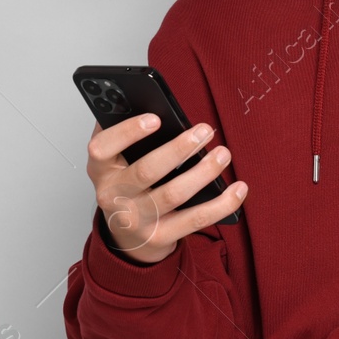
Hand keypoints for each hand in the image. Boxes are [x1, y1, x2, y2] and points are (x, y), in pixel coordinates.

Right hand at [85, 114, 247, 263]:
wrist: (128, 237)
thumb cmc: (128, 185)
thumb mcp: (118, 161)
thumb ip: (128, 136)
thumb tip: (149, 101)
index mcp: (100, 169)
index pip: (102, 148)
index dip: (127, 132)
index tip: (156, 118)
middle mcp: (113, 196)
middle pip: (146, 171)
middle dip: (179, 149)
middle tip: (205, 131)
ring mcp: (136, 220)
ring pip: (173, 194)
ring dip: (203, 172)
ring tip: (223, 154)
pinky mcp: (160, 237)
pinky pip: (196, 220)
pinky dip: (221, 204)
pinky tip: (238, 189)